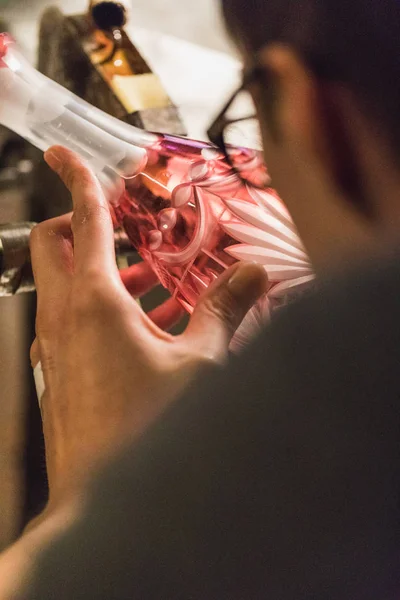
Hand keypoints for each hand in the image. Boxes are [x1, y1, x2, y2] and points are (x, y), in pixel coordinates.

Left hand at [30, 146, 267, 506]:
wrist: (99, 499)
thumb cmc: (146, 430)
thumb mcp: (199, 363)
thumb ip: (224, 310)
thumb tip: (250, 275)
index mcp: (94, 301)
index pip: (83, 220)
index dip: (77, 179)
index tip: (65, 154)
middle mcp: (62, 318)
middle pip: (53, 246)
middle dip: (78, 223)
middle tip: (119, 224)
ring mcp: (52, 347)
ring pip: (59, 286)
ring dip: (93, 272)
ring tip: (145, 283)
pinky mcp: (55, 372)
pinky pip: (66, 324)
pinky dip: (92, 311)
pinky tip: (134, 333)